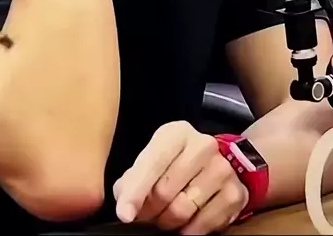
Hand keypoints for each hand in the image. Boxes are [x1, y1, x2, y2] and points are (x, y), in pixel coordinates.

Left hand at [113, 122, 248, 234]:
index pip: (152, 164)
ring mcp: (222, 169)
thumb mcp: (152, 161)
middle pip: (165, 192)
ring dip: (169, 221)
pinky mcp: (235, 193)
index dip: (135, 192)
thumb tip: (125, 205)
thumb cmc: (174, 162)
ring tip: (166, 215)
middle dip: (150, 210)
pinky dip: (191, 230)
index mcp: (177, 133)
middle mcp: (203, 146)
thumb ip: (134, 180)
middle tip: (147, 214)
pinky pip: (205, 224)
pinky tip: (186, 222)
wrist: (214, 164)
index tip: (125, 213)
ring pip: (184, 210)